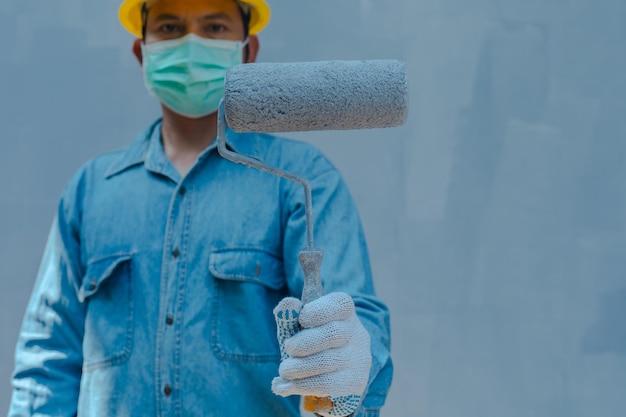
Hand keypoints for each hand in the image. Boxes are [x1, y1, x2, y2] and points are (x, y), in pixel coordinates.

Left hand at [272, 292, 371, 416]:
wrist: (339, 367)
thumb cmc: (315, 339)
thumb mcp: (304, 324)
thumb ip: (292, 314)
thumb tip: (286, 305)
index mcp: (345, 311)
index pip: (340, 304)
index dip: (319, 311)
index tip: (301, 319)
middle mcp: (357, 333)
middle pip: (334, 333)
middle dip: (304, 342)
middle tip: (288, 348)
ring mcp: (359, 358)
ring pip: (328, 362)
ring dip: (299, 367)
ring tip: (284, 370)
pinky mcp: (355, 382)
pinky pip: (328, 384)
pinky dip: (302, 385)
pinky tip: (286, 387)